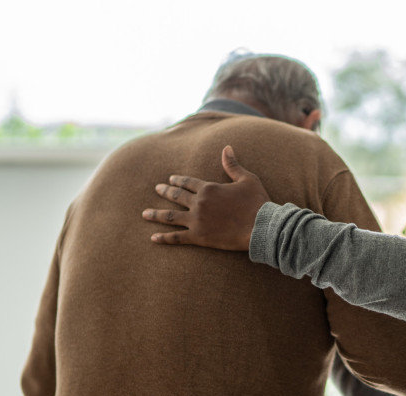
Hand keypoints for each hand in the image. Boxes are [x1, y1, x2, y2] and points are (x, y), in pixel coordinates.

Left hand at [142, 145, 270, 250]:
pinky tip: (153, 237)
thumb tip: (226, 148)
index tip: (170, 179)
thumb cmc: (256, 203)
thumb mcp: (247, 179)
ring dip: (156, 214)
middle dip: (164, 192)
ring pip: (170, 216)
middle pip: (176, 196)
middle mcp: (199, 203)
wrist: (260, 227)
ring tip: (145, 213)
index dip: (178, 180)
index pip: (187, 182)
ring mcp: (196, 221)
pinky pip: (177, 238)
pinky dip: (164, 238)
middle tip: (156, 189)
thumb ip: (233, 165)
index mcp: (208, 188)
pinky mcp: (199, 237)